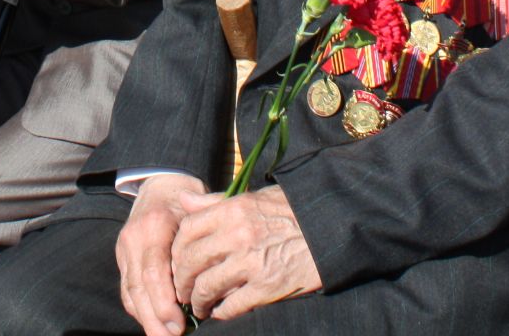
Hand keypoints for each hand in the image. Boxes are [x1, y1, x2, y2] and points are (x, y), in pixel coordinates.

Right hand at [116, 174, 207, 335]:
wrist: (160, 182)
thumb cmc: (187, 197)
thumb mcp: (200, 205)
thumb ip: (207, 232)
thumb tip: (215, 266)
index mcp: (155, 224)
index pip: (154, 271)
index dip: (164, 302)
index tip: (180, 323)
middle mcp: (134, 238)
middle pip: (139, 287)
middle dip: (155, 318)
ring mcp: (125, 249)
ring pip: (131, 291)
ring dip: (147, 319)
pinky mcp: (122, 257)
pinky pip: (128, 289)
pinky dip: (139, 309)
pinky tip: (154, 323)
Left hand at [170, 185, 321, 321]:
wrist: (332, 227)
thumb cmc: (294, 210)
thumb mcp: (255, 197)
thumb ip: (217, 201)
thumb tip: (184, 202)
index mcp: (233, 210)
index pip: (187, 230)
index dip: (176, 250)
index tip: (178, 262)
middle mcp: (237, 234)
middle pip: (190, 261)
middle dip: (181, 280)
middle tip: (183, 291)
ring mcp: (251, 261)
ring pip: (206, 286)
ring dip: (198, 300)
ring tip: (200, 306)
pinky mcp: (267, 286)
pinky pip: (232, 305)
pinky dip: (222, 312)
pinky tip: (221, 312)